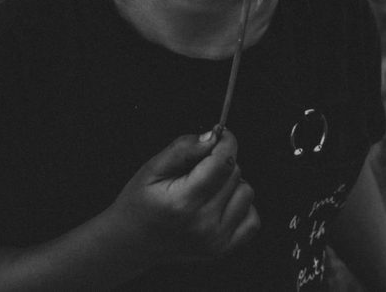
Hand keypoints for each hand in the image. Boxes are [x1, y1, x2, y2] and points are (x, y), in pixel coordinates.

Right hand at [108, 128, 259, 262]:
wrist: (132, 242)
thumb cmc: (139, 202)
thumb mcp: (153, 167)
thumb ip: (184, 149)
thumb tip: (213, 136)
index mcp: (184, 202)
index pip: (223, 162)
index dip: (226, 142)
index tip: (221, 135)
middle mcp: (203, 224)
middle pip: (235, 174)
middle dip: (221, 162)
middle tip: (199, 169)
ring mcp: (216, 240)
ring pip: (247, 193)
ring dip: (232, 184)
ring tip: (208, 188)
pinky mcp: (223, 250)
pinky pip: (253, 219)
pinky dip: (241, 207)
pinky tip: (220, 205)